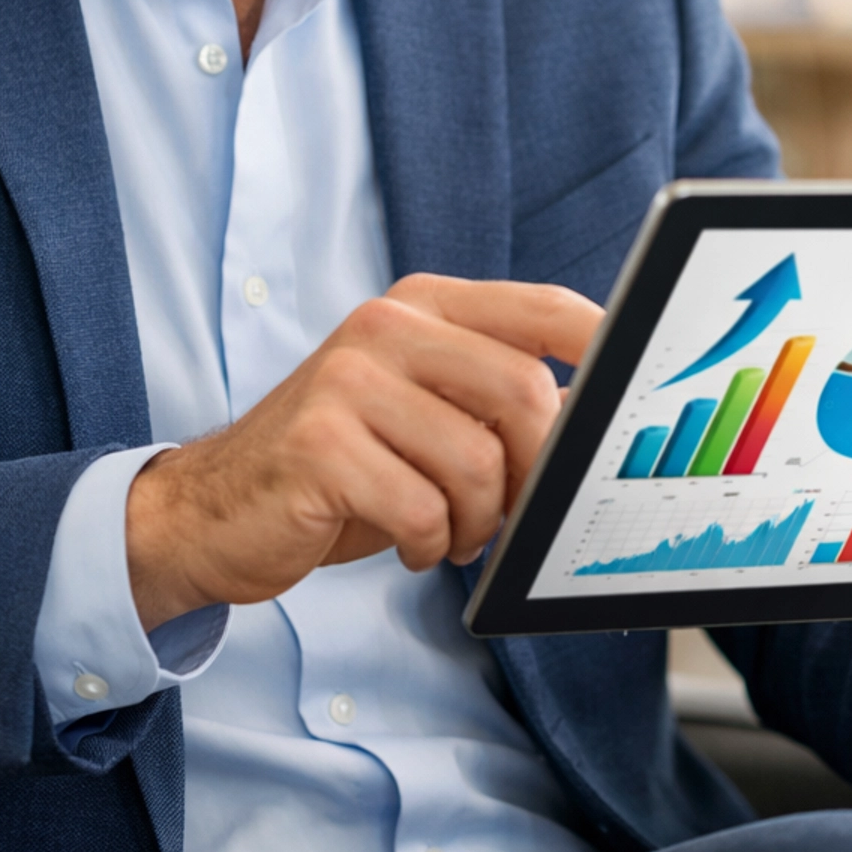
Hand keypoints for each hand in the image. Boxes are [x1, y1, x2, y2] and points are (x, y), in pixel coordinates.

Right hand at [126, 275, 599, 630]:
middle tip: (511, 513)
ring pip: (478, 462)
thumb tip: (598, 424)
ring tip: (448, 532)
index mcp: (424, 308)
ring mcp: (348, 380)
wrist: (215, 509)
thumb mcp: (423, 415)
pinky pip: (421, 508)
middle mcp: (388, 329)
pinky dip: (428, 544)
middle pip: (525, 393)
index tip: (636, 393)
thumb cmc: (340, 466)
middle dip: (535, 473)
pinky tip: (407, 543)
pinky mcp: (319, 445)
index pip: (544, 308)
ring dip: (477, 522)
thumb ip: (498, 402)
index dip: (605, 347)